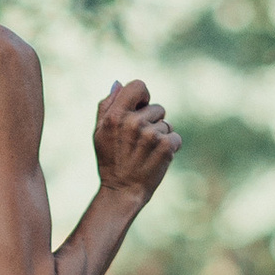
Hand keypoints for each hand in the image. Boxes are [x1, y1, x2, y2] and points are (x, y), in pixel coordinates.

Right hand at [94, 75, 179, 204]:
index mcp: (115, 116)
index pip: (138, 86)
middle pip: (156, 108)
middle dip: (152, 122)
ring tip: (146, 152)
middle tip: (139, 142)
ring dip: (160, 136)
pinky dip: (170, 147)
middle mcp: (133, 122)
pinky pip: (175, 137)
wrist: (122, 191)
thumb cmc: (110, 160)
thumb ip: (106, 105)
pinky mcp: (166, 146)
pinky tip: (157, 158)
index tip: (140, 110)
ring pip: (166, 124)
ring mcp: (150, 134)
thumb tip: (118, 83)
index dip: (142, 97)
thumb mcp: (100, 132)